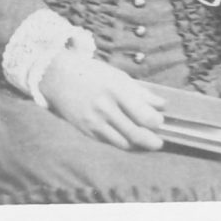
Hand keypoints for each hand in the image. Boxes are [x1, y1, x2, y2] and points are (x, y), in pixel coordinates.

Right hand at [39, 52, 171, 150]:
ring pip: (124, 143)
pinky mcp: (87, 131)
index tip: (160, 121)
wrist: (59, 78)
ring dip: (138, 146)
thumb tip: (161, 104)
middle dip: (151, 141)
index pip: (143, 115)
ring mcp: (95, 122)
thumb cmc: (92, 73)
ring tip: (146, 142)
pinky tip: (129, 140)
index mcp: (115, 89)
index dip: (156, 122)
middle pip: (135, 133)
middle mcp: (105, 108)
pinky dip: (123, 143)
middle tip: (158, 142)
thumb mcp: (117, 76)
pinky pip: (110, 143)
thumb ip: (140, 92)